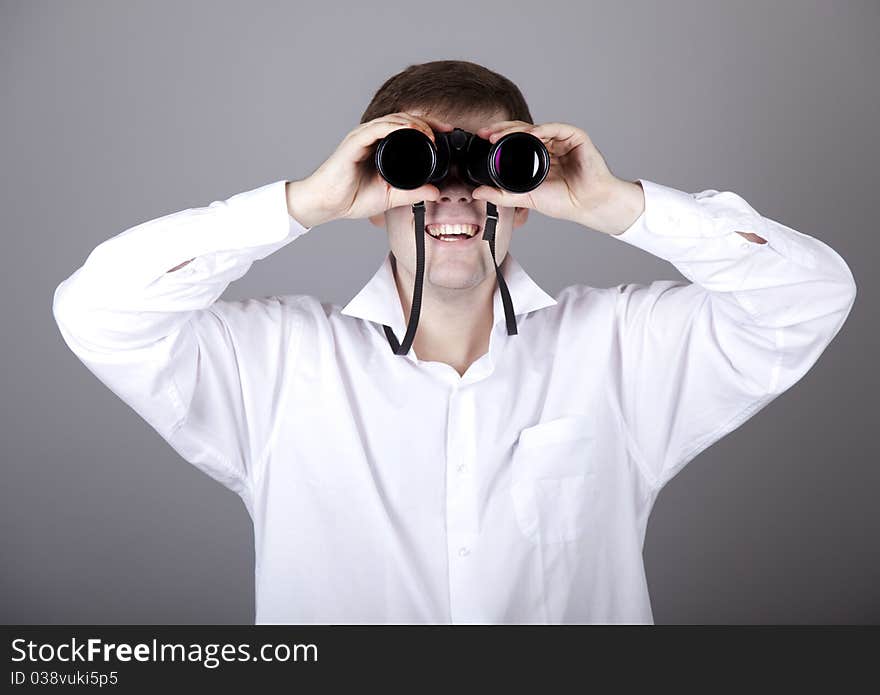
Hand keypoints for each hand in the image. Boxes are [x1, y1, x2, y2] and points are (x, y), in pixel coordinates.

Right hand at [286, 113, 454, 227]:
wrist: (328, 204)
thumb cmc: (352, 197)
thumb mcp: (391, 197)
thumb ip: (413, 193)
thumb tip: (436, 192)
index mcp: (381, 145)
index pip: (409, 129)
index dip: (430, 127)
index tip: (449, 133)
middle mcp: (373, 136)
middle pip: (405, 119)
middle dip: (428, 121)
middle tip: (447, 129)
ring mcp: (363, 136)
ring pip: (394, 120)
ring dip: (415, 123)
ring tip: (432, 134)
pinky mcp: (355, 141)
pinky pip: (378, 128)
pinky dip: (396, 126)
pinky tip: (411, 129)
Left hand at [473, 120, 644, 234]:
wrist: (587, 205)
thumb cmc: (564, 202)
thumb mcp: (526, 197)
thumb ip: (502, 195)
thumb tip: (477, 193)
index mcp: (539, 157)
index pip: (516, 141)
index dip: (499, 138)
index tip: (483, 139)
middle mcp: (550, 145)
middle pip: (523, 131)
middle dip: (502, 130)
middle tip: (486, 134)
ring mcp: (562, 140)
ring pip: (536, 127)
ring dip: (516, 130)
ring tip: (499, 135)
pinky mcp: (575, 137)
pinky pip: (555, 128)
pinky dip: (541, 129)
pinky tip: (529, 134)